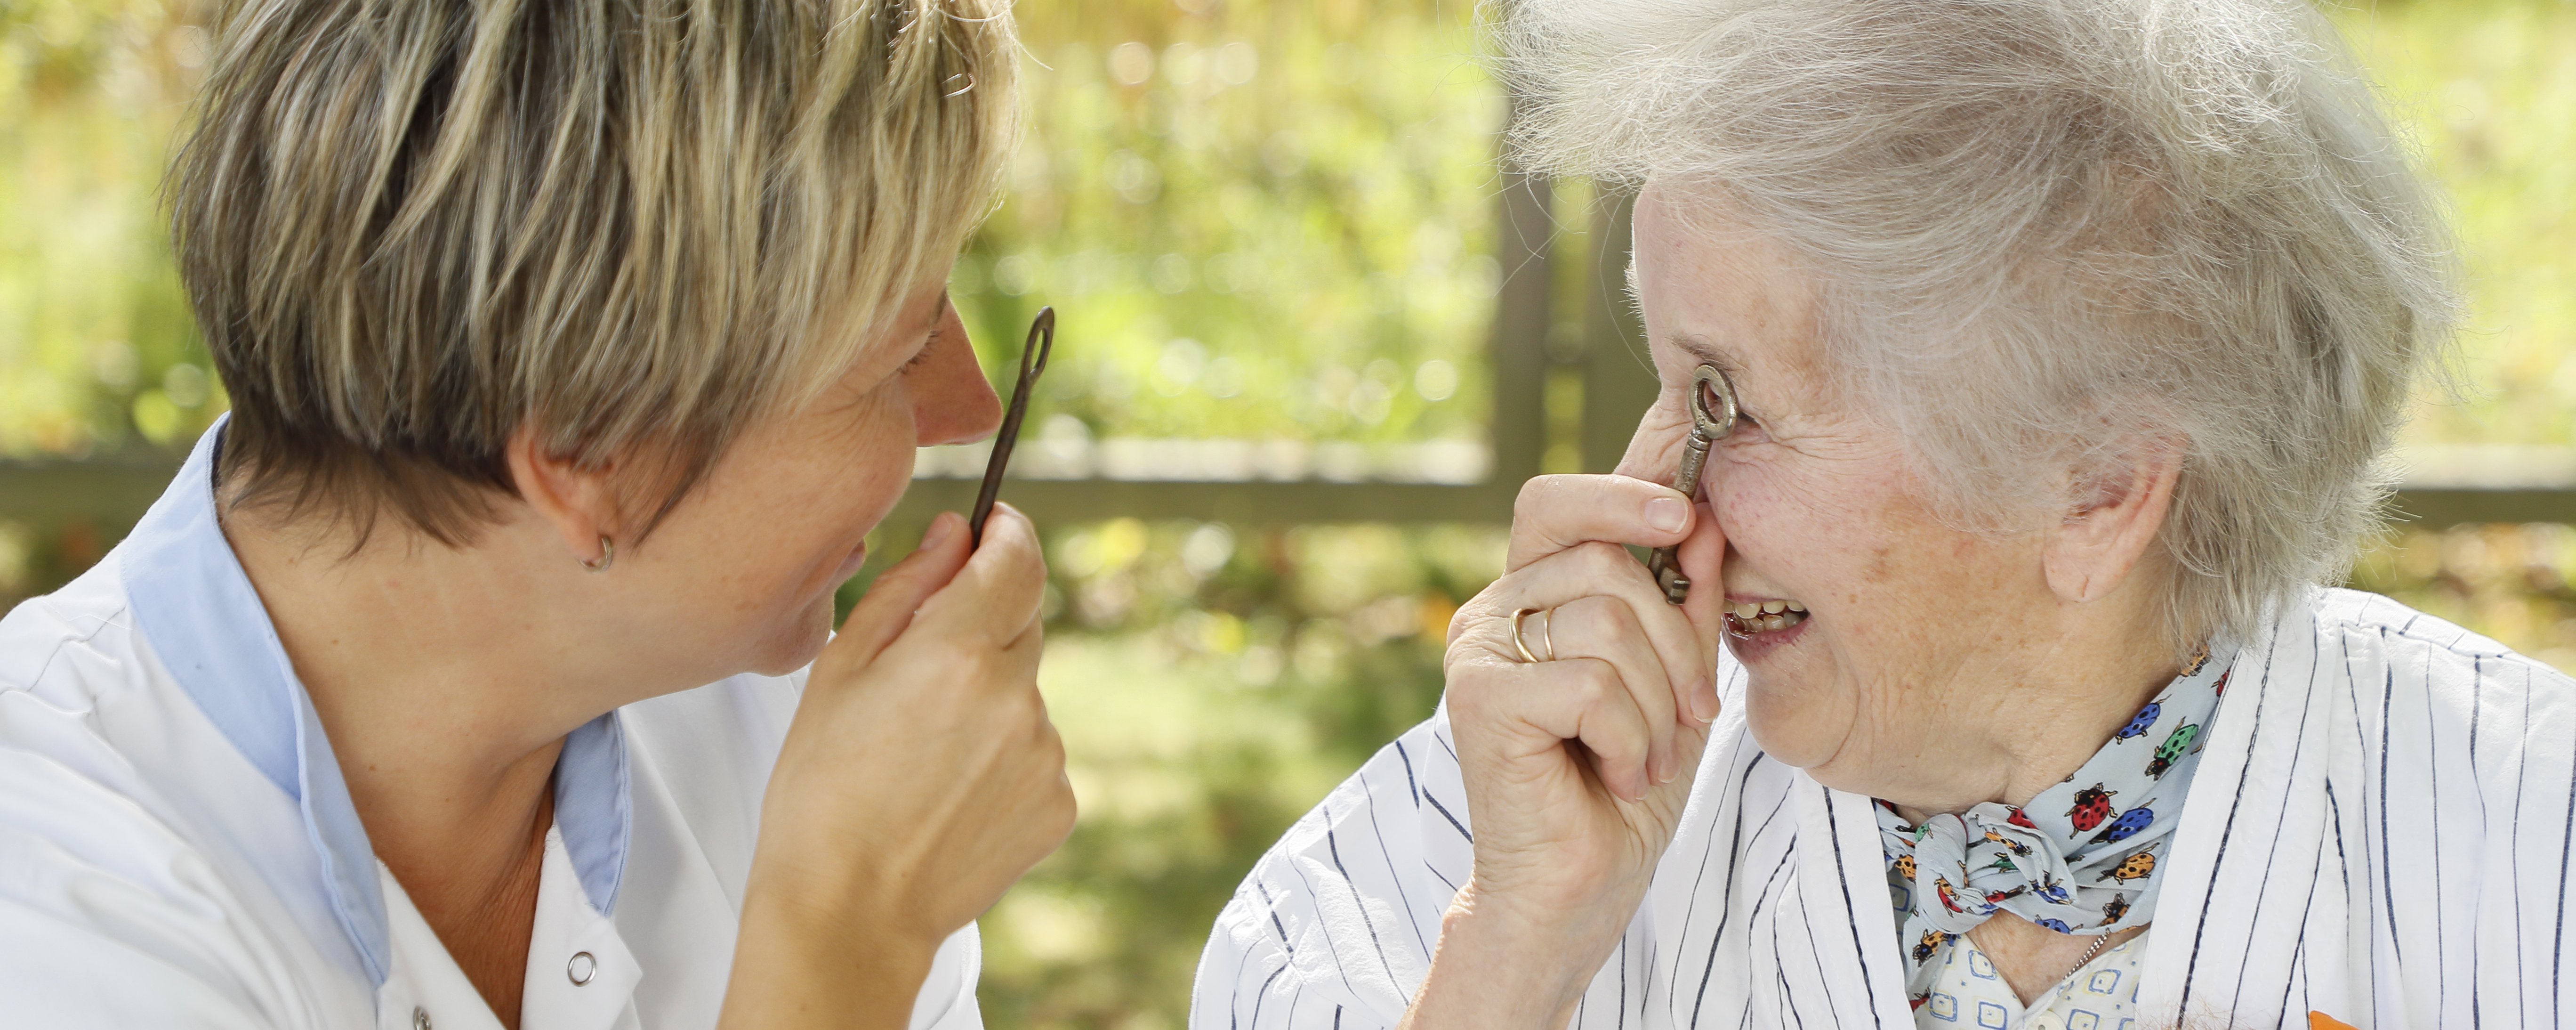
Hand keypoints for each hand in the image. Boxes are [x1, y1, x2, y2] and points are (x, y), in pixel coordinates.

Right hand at [722, 506, 1074, 1029]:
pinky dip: (1002, 756)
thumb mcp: (839, 671)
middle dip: (981, 627)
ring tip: (921, 755)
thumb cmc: (822, 792)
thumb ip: (906, 589)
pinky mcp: (1057, 803)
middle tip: (918, 674)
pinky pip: (1035, 751)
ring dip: (987, 699)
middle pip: (1022, 622)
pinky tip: (948, 791)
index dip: (1007, 533)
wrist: (847, 911)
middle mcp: (1014, 697)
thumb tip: (955, 534)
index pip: (1017, 558)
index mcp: (957, 652)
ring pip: (1025, 692)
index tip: (993, 529)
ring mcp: (1043, 753)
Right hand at [1405, 475, 1726, 1027]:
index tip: (1684, 520)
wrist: (1576, 892)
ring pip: (1608, 623)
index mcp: (1525, 598)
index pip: (1555, 504)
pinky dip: (1630, 739)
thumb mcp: (1674, 681)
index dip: (1620, 497)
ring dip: (1656, 704)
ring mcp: (1477, 656)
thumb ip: (1686, 601)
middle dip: (1674, 641)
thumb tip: (1705, 518)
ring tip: (1643, 757)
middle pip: (1605, 565)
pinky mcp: (1481, 702)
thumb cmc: (1620, 790)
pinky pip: (1592, 684)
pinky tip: (1616, 775)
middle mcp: (1488, 615)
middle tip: (1688, 714)